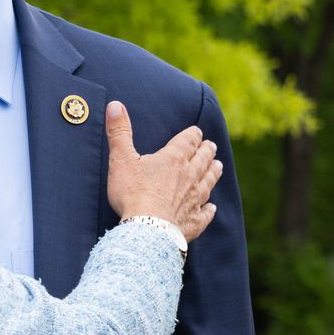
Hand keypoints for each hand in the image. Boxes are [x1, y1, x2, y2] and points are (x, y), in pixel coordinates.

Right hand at [104, 101, 222, 241]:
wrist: (147, 229)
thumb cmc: (132, 193)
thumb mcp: (121, 159)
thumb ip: (119, 132)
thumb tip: (115, 105)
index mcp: (173, 159)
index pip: (189, 141)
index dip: (193, 135)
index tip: (196, 132)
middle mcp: (189, 176)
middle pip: (203, 159)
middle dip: (207, 151)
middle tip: (211, 146)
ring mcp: (194, 199)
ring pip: (209, 181)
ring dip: (214, 172)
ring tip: (218, 166)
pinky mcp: (194, 221)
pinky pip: (206, 213)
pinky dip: (210, 209)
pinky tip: (212, 207)